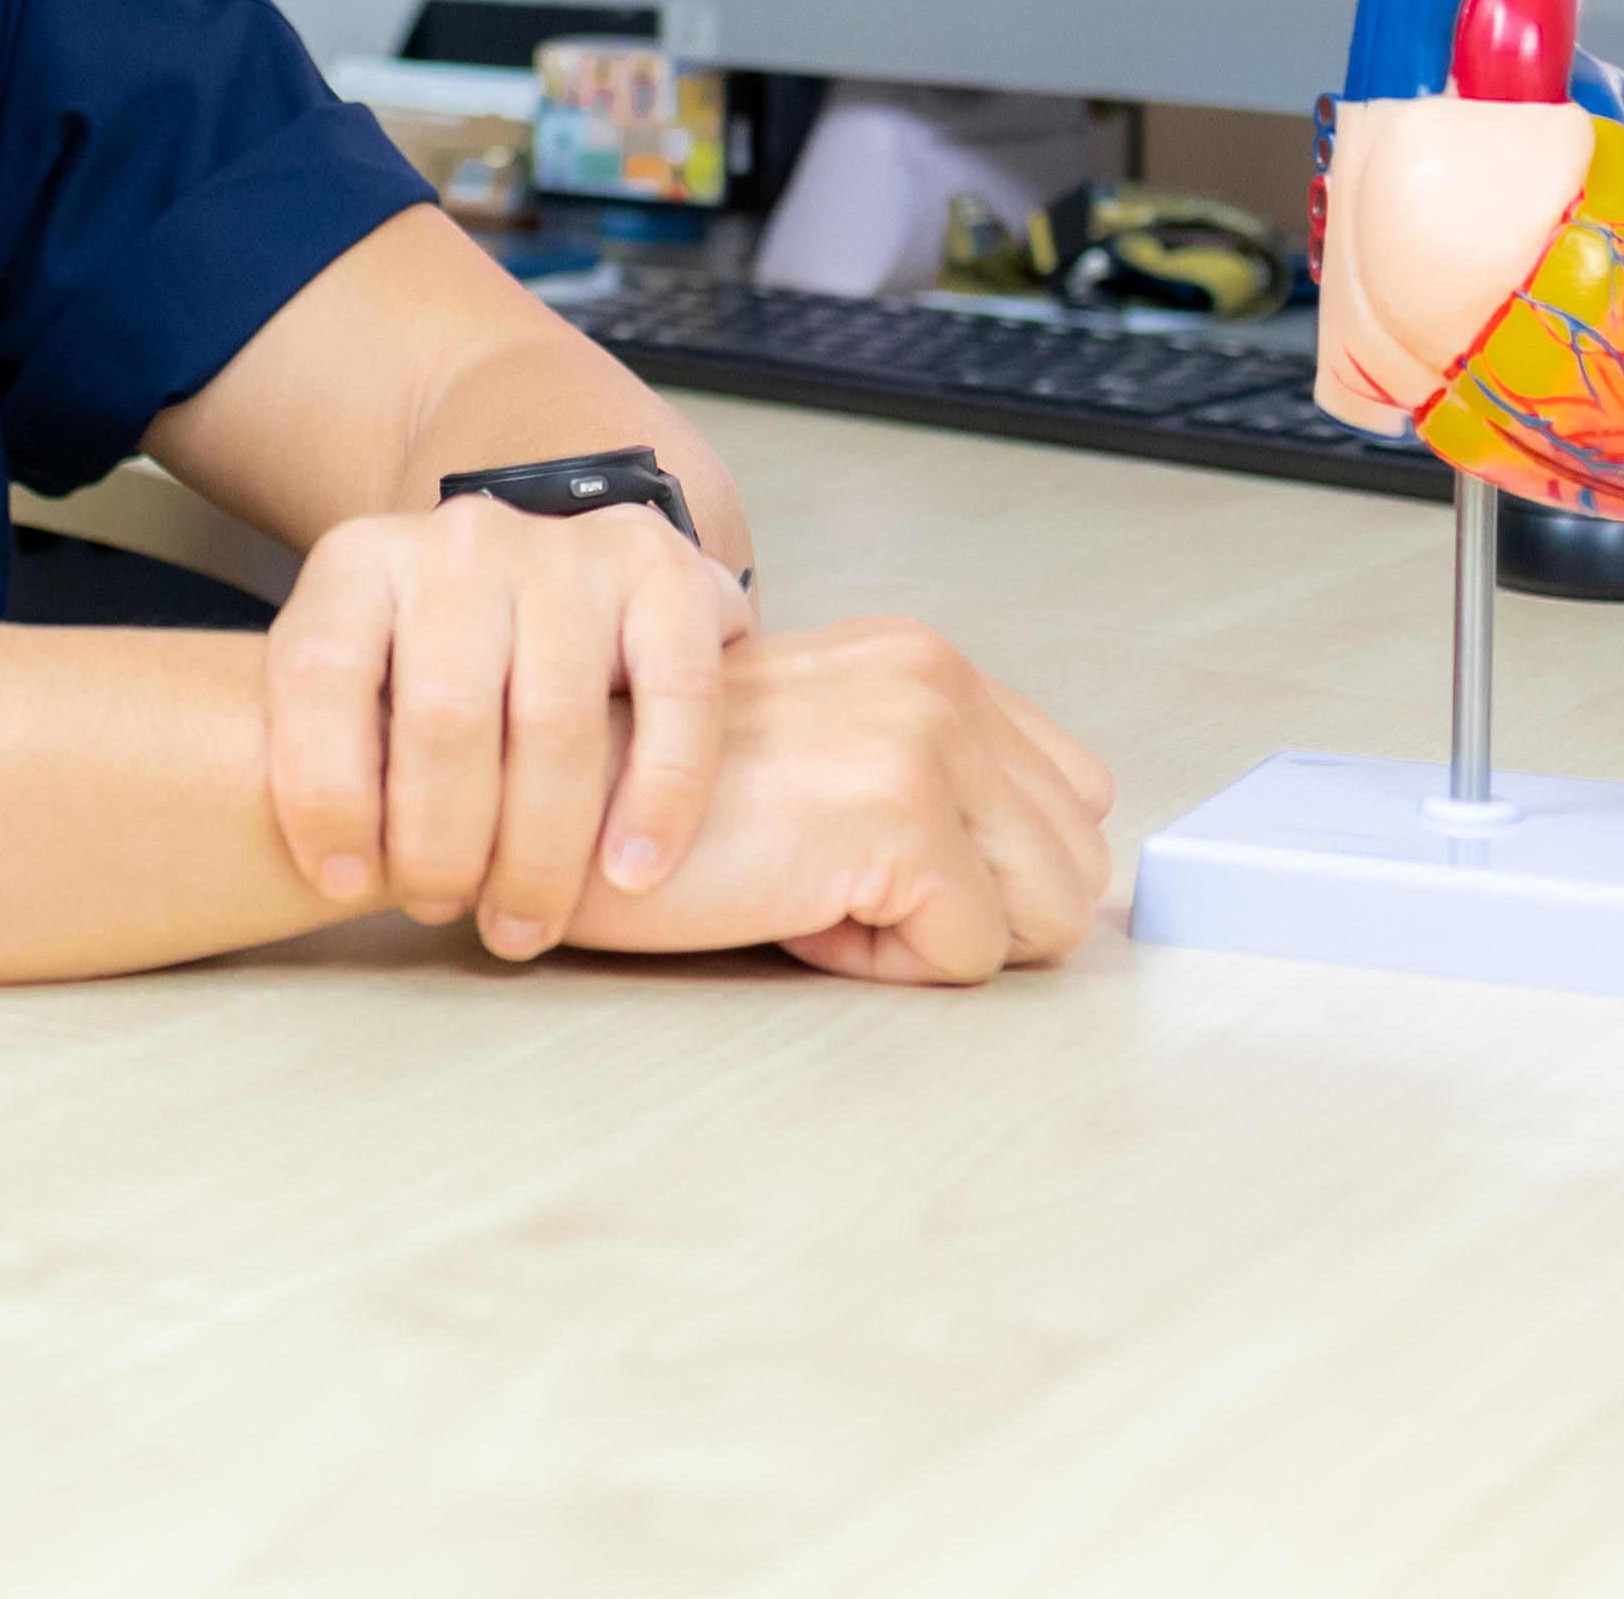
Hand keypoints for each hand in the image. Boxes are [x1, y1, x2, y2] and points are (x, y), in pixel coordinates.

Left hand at [262, 494, 755, 959]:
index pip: (320, 671)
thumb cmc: (448, 670)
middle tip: (446, 911)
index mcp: (362, 564)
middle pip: (445, 711)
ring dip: (539, 853)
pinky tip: (632, 871)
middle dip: (441, 845)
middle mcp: (462, 541)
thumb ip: (341, 750)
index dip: (325, 792)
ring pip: (556, 720)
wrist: (580, 585)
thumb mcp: (364, 686)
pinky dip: (659, 798)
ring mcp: (569, 550)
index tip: (344, 882)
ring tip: (523, 923)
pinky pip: (675, 694)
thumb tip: (337, 868)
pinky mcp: (667, 570)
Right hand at [556, 621, 1114, 983]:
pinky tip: (791, 908)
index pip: (1075, 795)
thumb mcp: (818, 750)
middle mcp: (937, 679)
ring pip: (1047, 915)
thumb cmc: (658, 800)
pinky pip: (968, 957)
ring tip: (821, 890)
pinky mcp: (900, 820)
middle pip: (1075, 862)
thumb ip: (928, 773)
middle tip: (842, 879)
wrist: (548, 809)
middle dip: (975, 905)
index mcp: (923, 658)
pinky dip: (882, 965)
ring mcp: (924, 743)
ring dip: (934, 934)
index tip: (880, 859)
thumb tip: (1038, 867)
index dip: (992, 862)